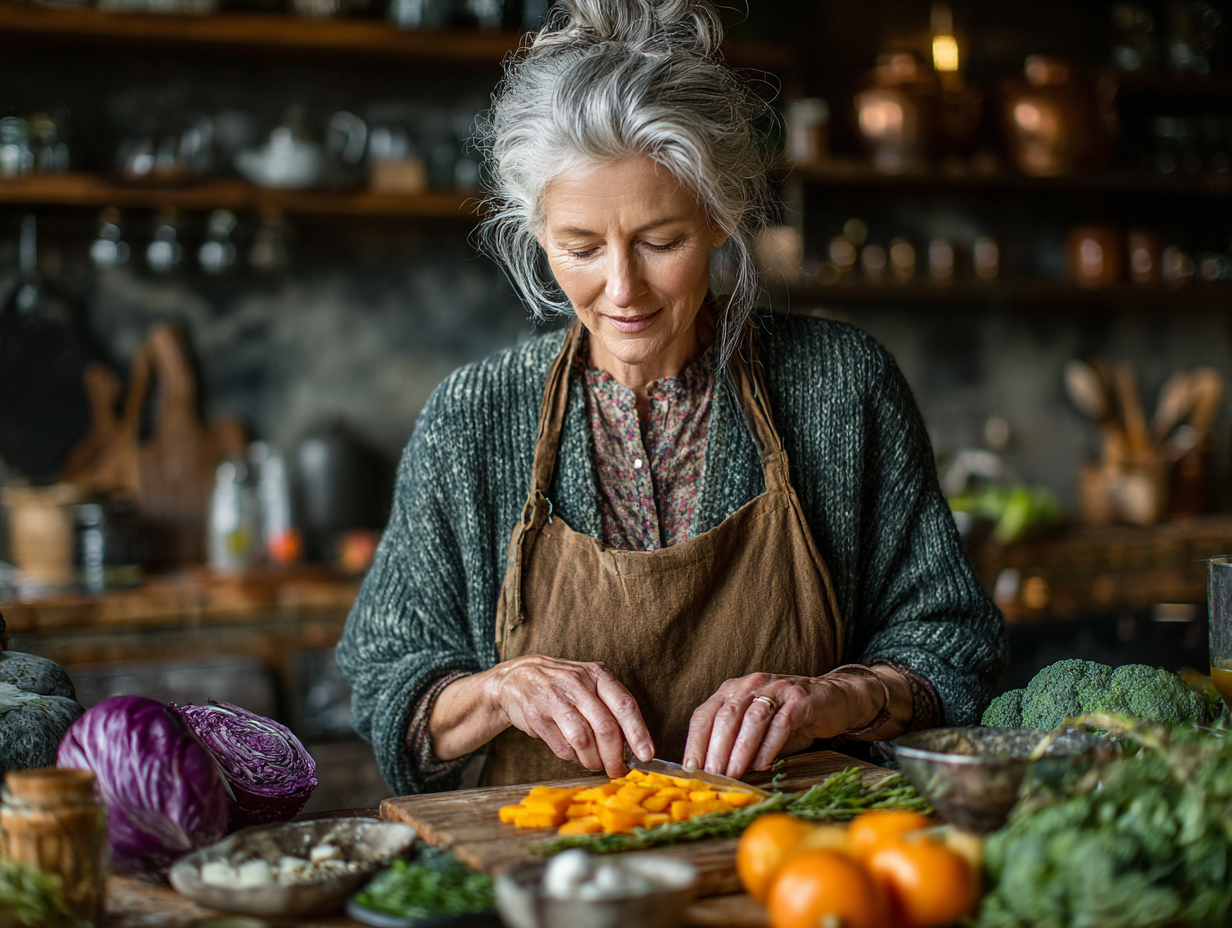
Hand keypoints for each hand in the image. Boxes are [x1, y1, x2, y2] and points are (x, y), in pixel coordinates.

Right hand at [486, 655, 654, 777]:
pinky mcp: (536, 716)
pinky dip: (574, 758)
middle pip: (605, 727)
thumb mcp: (588, 683)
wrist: (515, 678)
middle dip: (615, 756)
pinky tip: (576, 755)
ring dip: (594, 760)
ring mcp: (554, 699)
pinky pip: (563, 747)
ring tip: (596, 764)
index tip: (646, 755)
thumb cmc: (562, 685)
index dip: (638, 733)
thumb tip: (633, 745)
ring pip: (583, 741)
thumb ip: (610, 706)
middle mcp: (576, 683)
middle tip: (618, 770)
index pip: (624, 704)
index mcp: (596, 674)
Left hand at [682, 672, 883, 779]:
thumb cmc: (790, 720)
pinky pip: (781, 723)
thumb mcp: (757, 731)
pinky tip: (762, 765)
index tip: (690, 770)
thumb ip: (736, 745)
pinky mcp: (800, 698)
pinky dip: (769, 746)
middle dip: (715, 750)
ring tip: (733, 774)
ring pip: (752, 719)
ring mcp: (776, 688)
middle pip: (725, 717)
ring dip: (740, 750)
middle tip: (712, 776)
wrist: (835, 701)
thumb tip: (711, 775)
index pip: (704, 715)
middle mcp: (751, 685)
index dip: (695, 743)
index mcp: (732, 691)